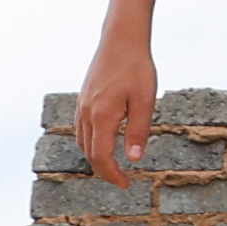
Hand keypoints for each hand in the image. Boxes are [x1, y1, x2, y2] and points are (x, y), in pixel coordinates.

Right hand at [76, 29, 155, 187]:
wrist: (121, 40)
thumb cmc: (137, 68)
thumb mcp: (146, 101)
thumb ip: (139, 131)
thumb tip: (134, 158)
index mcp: (102, 117)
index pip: (101, 157)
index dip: (112, 174)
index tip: (125, 184)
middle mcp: (86, 114)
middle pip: (89, 153)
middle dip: (104, 170)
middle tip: (122, 180)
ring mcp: (82, 105)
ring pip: (82, 141)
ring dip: (95, 157)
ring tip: (112, 166)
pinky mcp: (83, 98)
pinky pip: (81, 128)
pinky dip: (90, 142)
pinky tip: (102, 142)